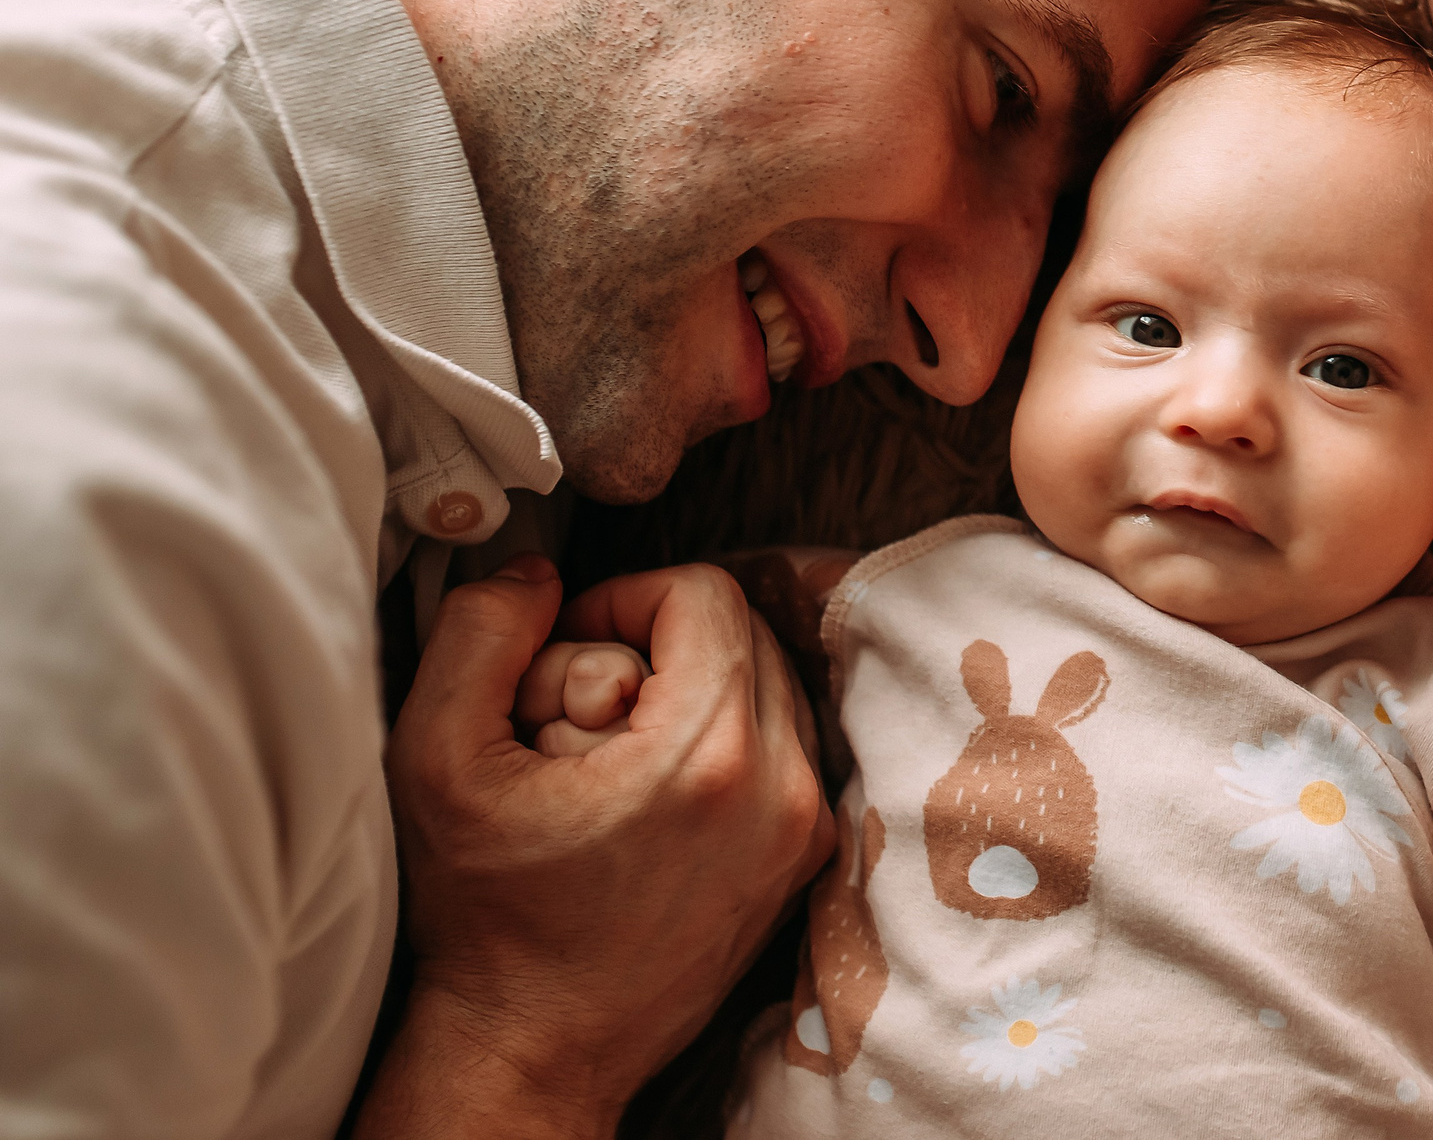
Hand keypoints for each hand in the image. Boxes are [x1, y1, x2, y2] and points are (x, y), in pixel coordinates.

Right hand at [357, 557, 833, 1137]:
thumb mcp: (438, 759)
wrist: (534, 1049)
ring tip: (609, 762)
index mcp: (709, 753)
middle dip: (655, 650)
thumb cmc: (484, 916)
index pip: (706, 592)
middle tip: (579, 718)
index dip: (623, 600)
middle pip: (742, 633)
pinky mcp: (803, 858)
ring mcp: (803, 826)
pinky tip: (646, 797)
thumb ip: (482, 635)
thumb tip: (540, 574)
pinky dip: (720, 743)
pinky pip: (781, 744)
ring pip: (767, 684)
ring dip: (689, 695)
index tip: (567, 653)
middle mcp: (780, 785)